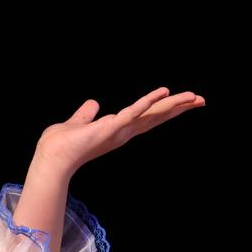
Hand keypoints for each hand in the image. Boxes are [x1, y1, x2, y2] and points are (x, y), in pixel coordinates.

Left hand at [35, 86, 204, 173]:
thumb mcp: (78, 124)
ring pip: (151, 114)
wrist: (50, 158)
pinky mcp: (110, 128)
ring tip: (194, 97)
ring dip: (172, 105)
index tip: (184, 102)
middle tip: (201, 100)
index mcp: (118, 129)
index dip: (165, 109)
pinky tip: (162, 93)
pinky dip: (147, 102)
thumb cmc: (61, 145)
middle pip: (156, 117)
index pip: (147, 117)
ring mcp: (119, 131)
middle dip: (179, 108)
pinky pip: (132, 112)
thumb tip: (93, 103)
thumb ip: (86, 115)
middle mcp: (123, 132)